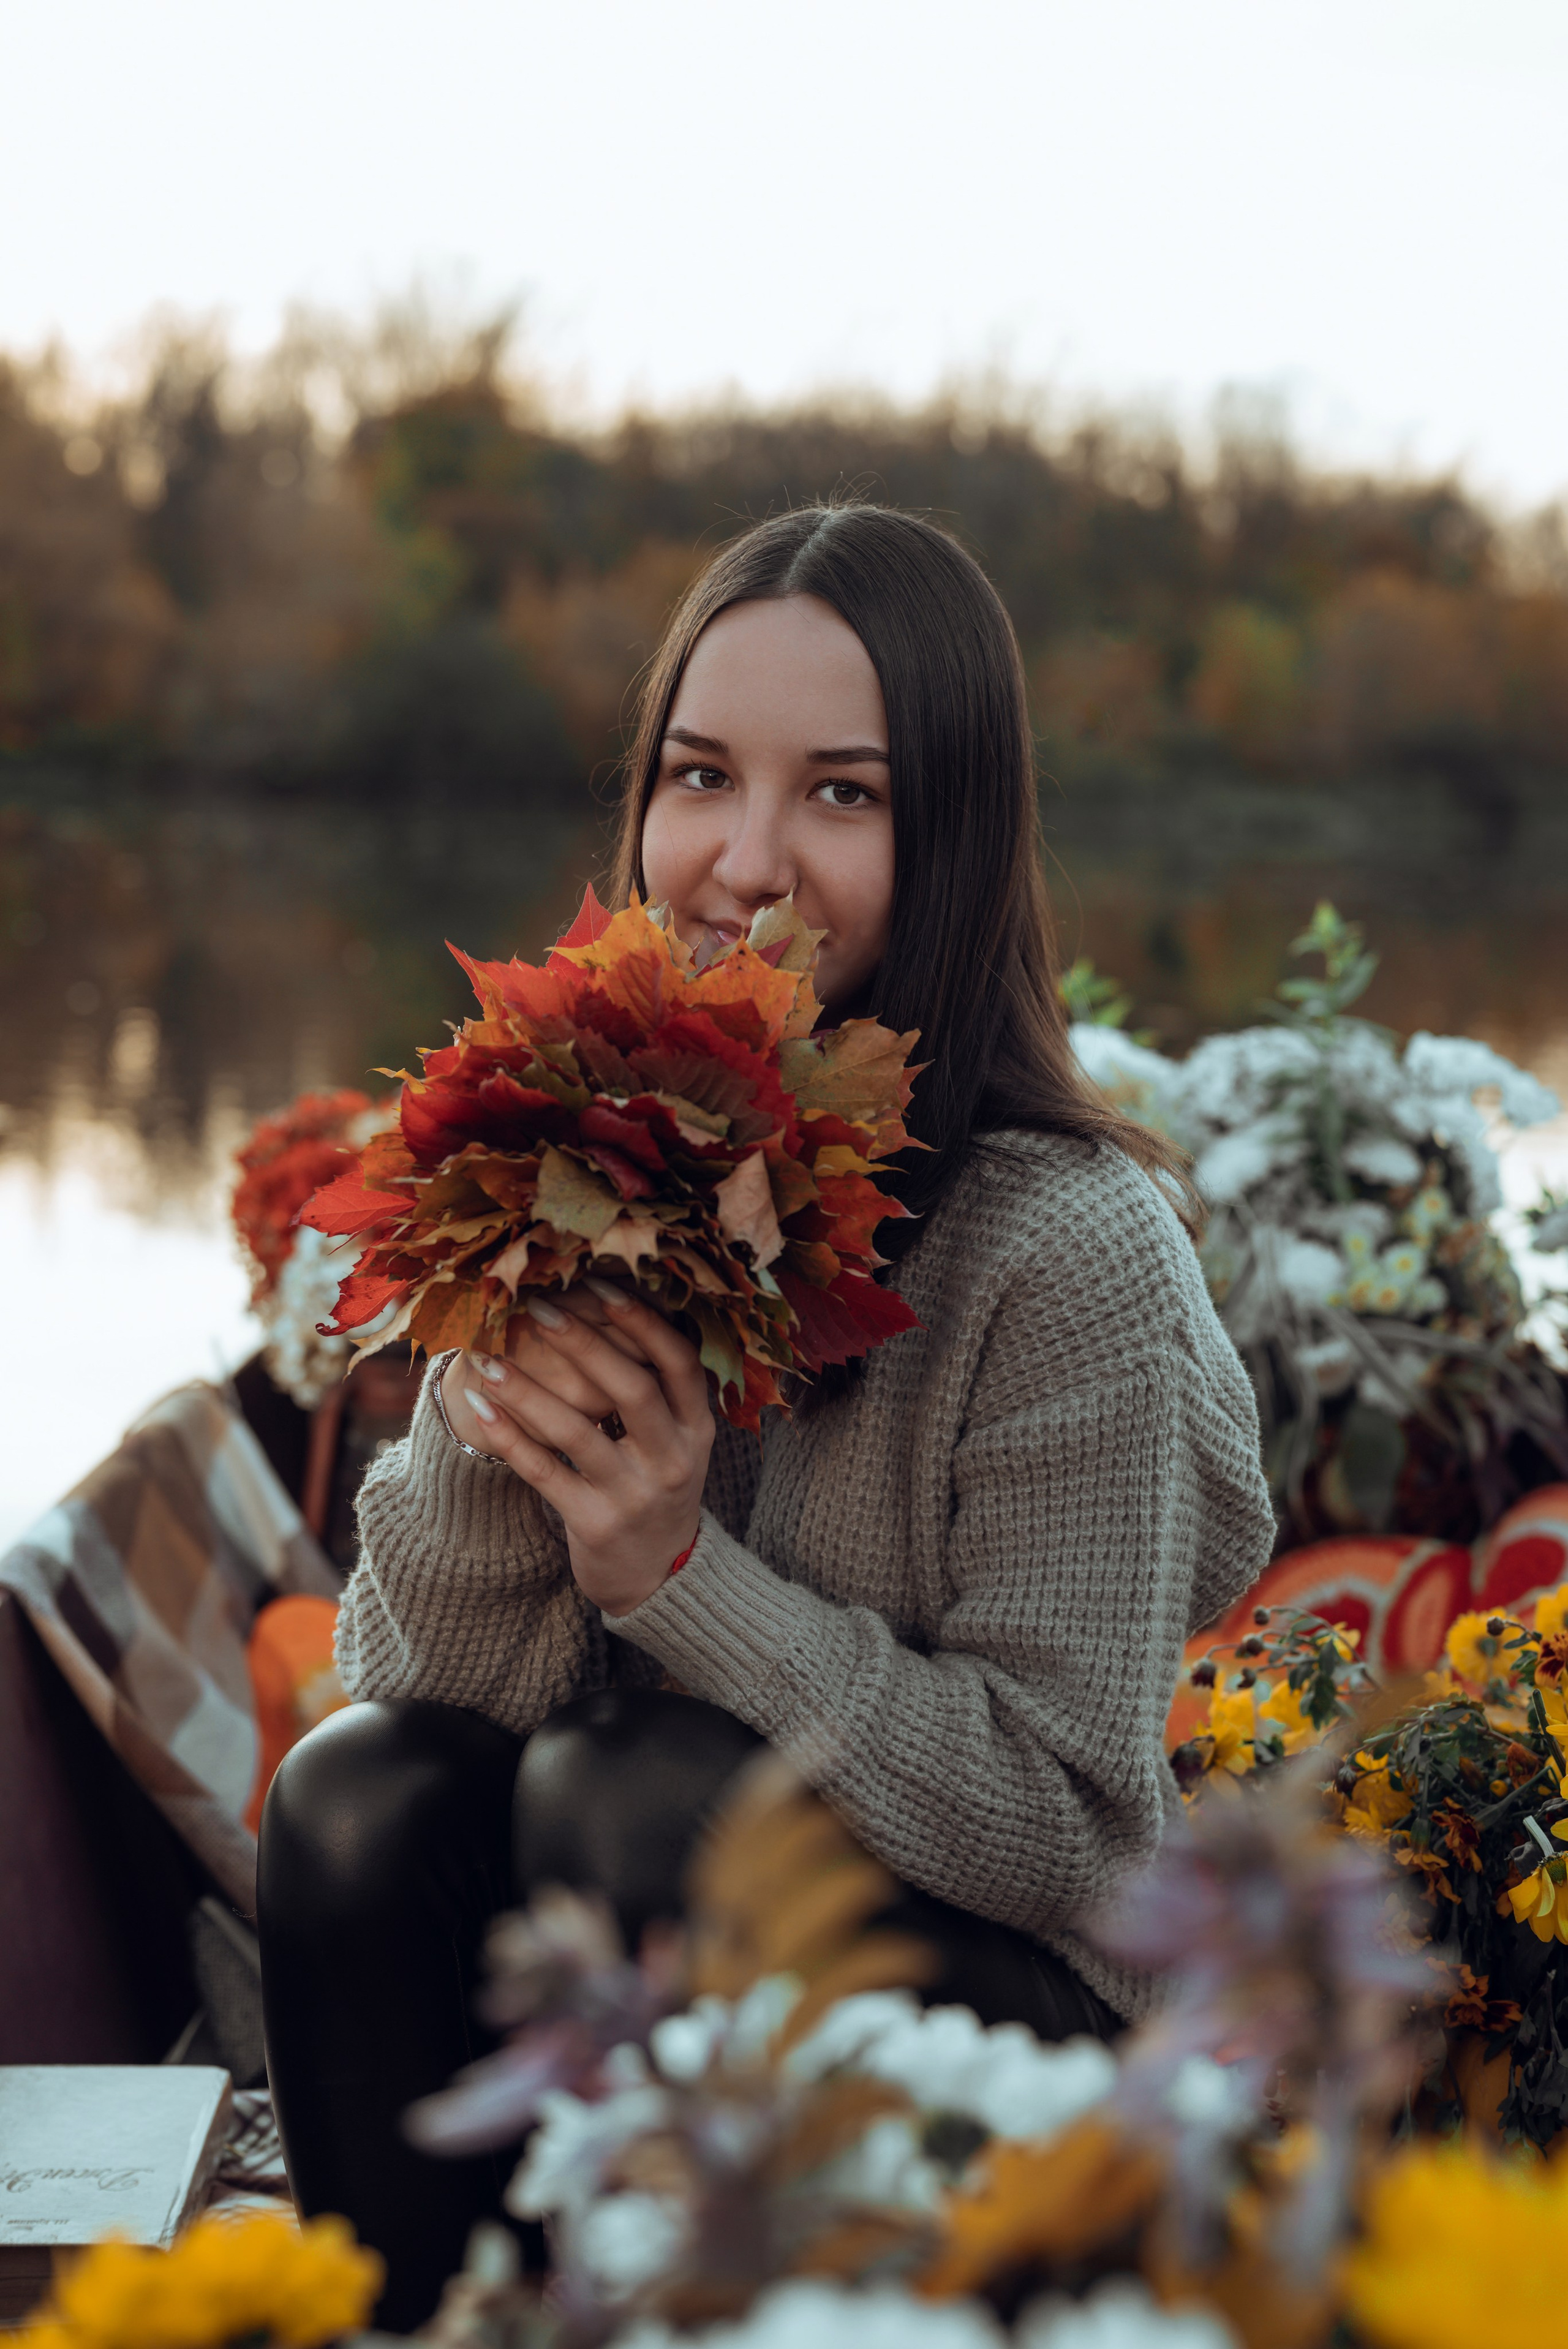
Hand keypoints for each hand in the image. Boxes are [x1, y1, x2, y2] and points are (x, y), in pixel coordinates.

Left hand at [452, 1283, 714, 1615]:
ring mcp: (634, 1495)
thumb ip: (658, 1391)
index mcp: (697, 1430)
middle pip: (632, 1389)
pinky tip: (482, 1406)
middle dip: (583, 1343)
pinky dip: (509, 1436)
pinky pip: (544, 1472)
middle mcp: (673, 1460)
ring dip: (528, 1389)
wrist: (659, 1579)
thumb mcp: (679, 1444)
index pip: (680, 1364)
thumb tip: (609, 1312)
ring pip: (578, 1430)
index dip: (644, 1322)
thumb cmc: (657, 1490)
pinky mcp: (594, 1524)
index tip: (601, 1285)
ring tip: (489, 1357)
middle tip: (539, 1308)